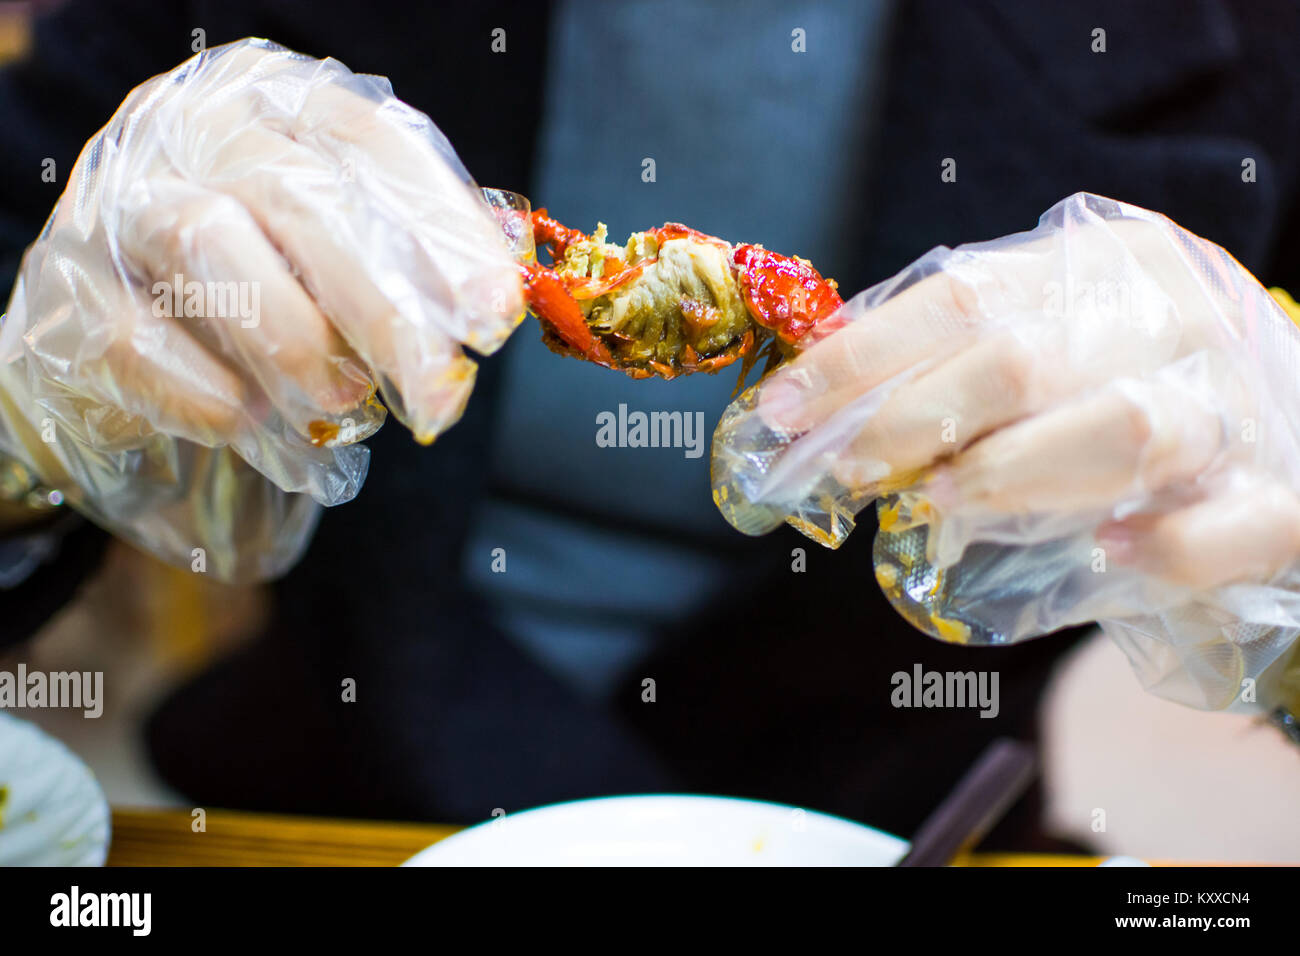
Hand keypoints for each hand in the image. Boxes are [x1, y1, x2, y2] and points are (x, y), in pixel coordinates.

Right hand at [0, 39, 522, 580]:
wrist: (111, 331)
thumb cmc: (259, 284)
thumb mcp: (335, 253)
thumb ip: (409, 257)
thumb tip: (504, 284)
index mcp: (274, 103)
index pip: (371, 143)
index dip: (441, 230)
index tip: (495, 316)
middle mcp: (189, 131)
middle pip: (301, 199)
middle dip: (385, 307)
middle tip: (441, 391)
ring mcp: (114, 202)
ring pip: (207, 242)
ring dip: (292, 337)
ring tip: (344, 399)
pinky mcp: (62, 290)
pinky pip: (135, 335)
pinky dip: (206, 389)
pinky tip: (250, 420)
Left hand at [713, 192, 1299, 709]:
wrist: (1287, 420)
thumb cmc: (1128, 378)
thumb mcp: (1048, 334)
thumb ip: (952, 356)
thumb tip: (816, 398)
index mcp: (1103, 262)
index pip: (959, 297)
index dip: (859, 360)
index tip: (780, 412)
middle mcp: (1174, 316)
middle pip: (1022, 361)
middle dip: (912, 422)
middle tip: (846, 471)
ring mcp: (1238, 402)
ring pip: (1125, 430)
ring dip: (1013, 474)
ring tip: (940, 504)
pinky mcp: (1284, 494)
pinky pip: (1229, 524)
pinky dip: (1165, 543)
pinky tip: (1110, 552)